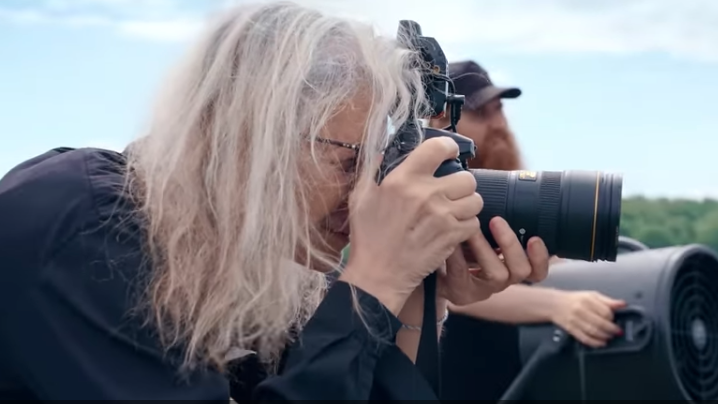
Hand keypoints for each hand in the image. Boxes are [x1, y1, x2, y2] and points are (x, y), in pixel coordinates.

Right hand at [340, 137, 482, 315]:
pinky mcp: (451, 237)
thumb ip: (372, 172)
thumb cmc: (367, 237)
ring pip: (475, 200)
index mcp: (403, 179)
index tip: (448, 154)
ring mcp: (441, 216)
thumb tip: (382, 153)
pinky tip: (452, 230)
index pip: (438, 147)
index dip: (448, 148)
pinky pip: (473, 223)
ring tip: (454, 212)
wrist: (377, 274)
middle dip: (461, 184)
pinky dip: (466, 227)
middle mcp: (425, 193)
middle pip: (466, 177)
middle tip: (451, 192)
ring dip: (467, 205)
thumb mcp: (360, 198)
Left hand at [439, 216, 549, 305]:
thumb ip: (495, 223)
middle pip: (522, 270)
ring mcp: (482, 290)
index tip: (535, 237)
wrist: (432, 264)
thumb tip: (505, 190)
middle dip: (512, 245)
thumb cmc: (461, 246)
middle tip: (497, 220)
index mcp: (511, 267)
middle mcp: (501, 280)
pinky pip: (463, 275)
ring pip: (497, 275)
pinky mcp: (461, 292)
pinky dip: (457, 256)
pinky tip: (451, 241)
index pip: (537, 270)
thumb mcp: (482, 234)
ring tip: (472, 228)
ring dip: (484, 248)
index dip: (541, 257)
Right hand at [551, 291, 625, 347]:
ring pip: (593, 331)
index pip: (605, 311)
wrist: (555, 304)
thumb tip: (622, 304)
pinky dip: (595, 343)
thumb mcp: (592, 295)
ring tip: (610, 336)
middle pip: (600, 323)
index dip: (612, 317)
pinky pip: (585, 338)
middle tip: (617, 331)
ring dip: (605, 336)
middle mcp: (580, 310)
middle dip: (612, 329)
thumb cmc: (574, 300)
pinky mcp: (571, 329)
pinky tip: (601, 343)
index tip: (615, 320)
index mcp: (587, 300)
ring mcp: (575, 321)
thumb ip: (608, 301)